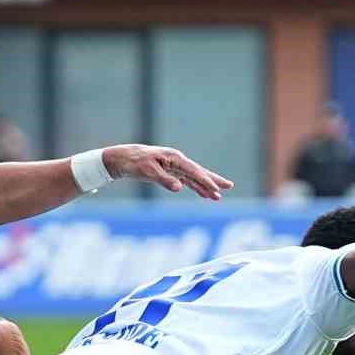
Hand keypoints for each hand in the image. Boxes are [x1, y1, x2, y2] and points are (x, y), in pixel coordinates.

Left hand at [103, 145, 232, 200]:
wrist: (124, 158)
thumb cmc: (135, 163)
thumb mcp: (148, 172)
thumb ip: (164, 180)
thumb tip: (179, 188)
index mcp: (174, 158)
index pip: (193, 171)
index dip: (205, 181)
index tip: (215, 189)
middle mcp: (177, 161)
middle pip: (199, 172)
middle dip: (213, 180)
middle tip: (229, 186)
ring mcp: (175, 166)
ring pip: (194, 177)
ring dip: (206, 187)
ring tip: (218, 196)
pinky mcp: (171, 172)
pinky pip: (187, 181)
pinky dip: (195, 187)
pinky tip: (203, 195)